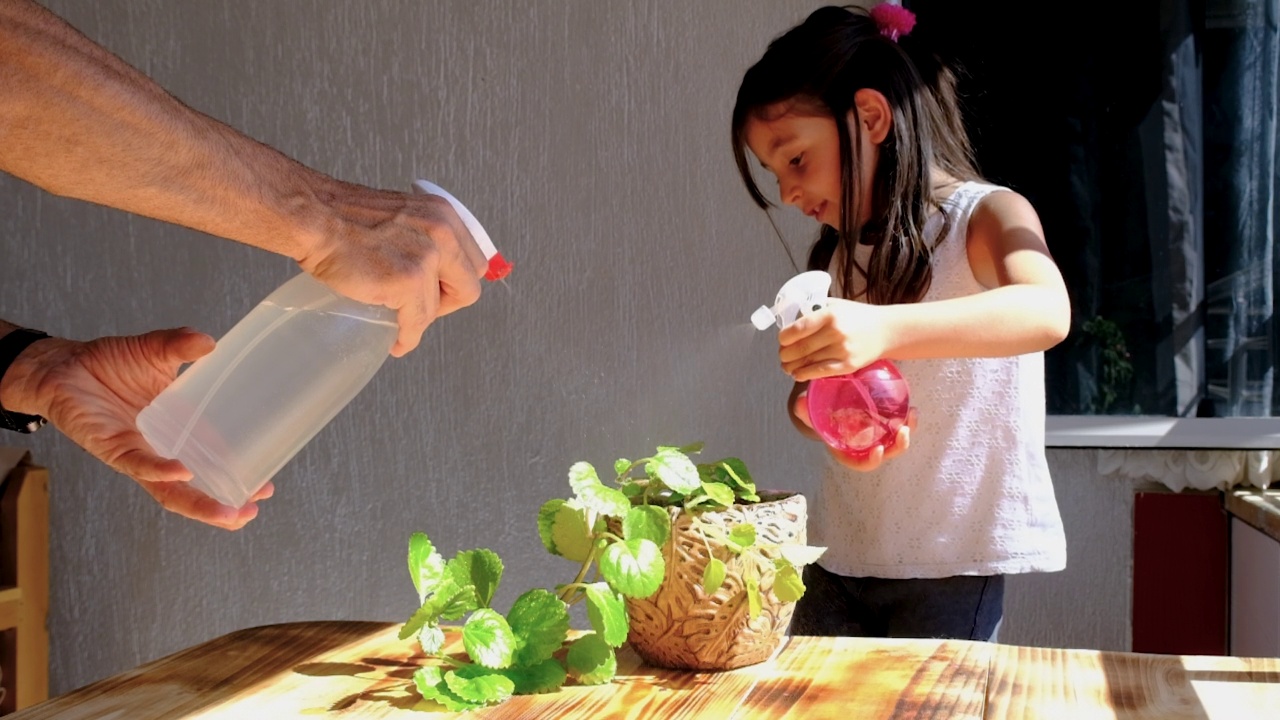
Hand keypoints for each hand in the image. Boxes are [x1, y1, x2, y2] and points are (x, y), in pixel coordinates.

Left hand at [0, 328, 270, 529]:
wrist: (63, 366)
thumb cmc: (107, 365)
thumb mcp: (155, 350)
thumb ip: (181, 344)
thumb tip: (209, 342)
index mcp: (177, 431)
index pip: (213, 461)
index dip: (237, 475)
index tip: (265, 483)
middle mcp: (160, 449)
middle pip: (194, 489)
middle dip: (223, 504)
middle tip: (252, 507)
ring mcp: (136, 454)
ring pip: (170, 491)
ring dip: (199, 503)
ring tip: (228, 512)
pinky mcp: (112, 450)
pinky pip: (139, 465)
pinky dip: (161, 470)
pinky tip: (182, 472)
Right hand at [297, 186, 488, 357]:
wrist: (314, 218)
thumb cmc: (344, 218)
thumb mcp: (403, 216)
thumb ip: (424, 237)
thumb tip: (436, 271)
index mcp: (444, 216)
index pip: (473, 262)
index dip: (456, 282)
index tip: (439, 291)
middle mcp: (442, 233)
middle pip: (468, 287)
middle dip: (446, 303)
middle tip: (421, 307)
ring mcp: (426, 258)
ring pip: (438, 309)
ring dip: (418, 319)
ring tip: (397, 318)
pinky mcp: (407, 281)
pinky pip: (416, 323)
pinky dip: (407, 337)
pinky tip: (396, 340)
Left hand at [779, 298, 890, 381]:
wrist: (886, 330)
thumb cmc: (858, 317)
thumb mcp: (835, 305)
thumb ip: (814, 311)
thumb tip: (790, 321)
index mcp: (830, 314)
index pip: (797, 329)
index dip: (784, 338)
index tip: (782, 340)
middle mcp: (835, 332)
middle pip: (799, 348)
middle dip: (785, 354)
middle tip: (782, 355)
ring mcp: (842, 350)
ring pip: (807, 362)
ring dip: (792, 366)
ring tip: (787, 366)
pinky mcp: (848, 365)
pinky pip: (820, 372)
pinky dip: (804, 375)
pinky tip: (798, 374)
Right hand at [793, 389, 916, 470]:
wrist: (828, 403)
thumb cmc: (818, 413)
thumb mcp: (810, 413)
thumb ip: (805, 411)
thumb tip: (800, 404)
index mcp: (848, 452)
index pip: (861, 464)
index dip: (871, 461)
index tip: (879, 450)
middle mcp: (865, 448)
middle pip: (885, 454)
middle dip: (897, 446)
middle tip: (902, 432)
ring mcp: (877, 437)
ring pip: (896, 442)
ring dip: (907, 432)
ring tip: (912, 415)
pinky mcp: (885, 425)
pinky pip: (900, 427)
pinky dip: (908, 421)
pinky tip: (912, 408)